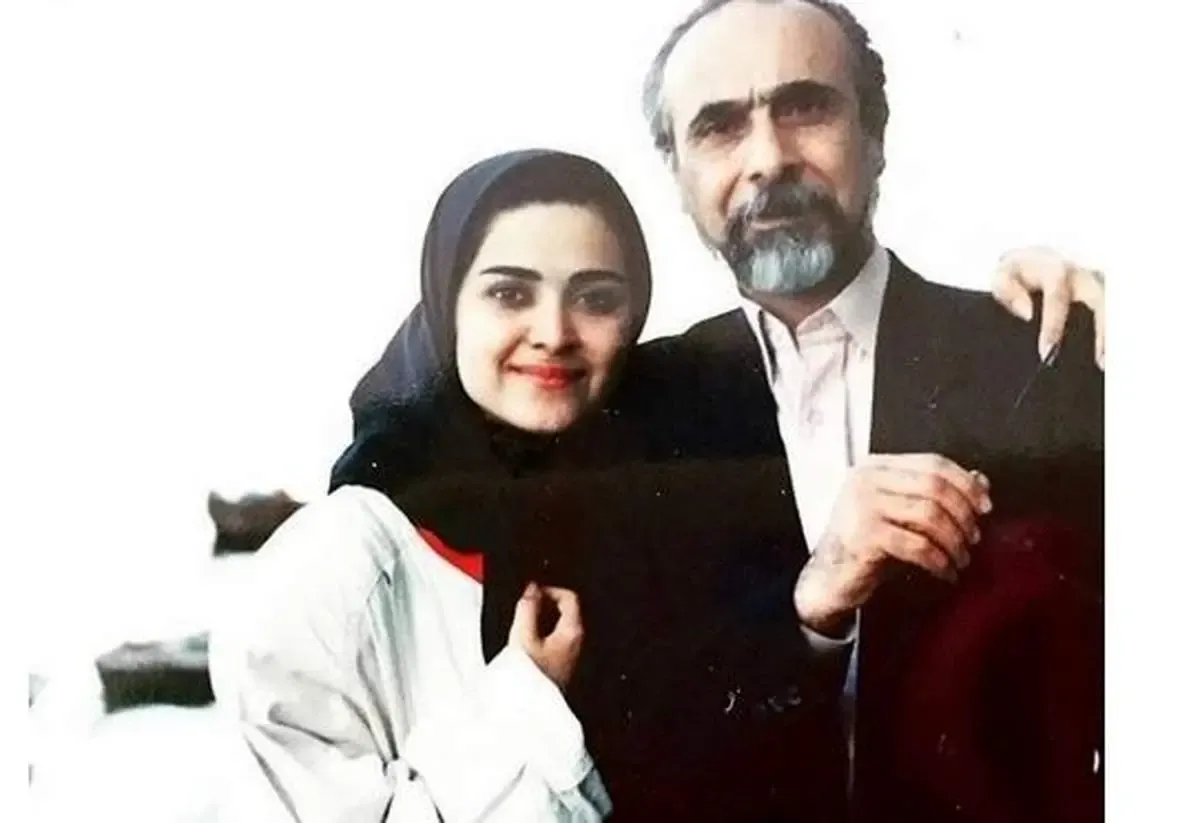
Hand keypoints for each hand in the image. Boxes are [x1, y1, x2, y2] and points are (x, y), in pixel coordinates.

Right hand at [508, 583, 583, 691]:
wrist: (531, 717)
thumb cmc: (531, 681)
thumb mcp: (522, 638)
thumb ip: (527, 609)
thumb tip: (531, 589)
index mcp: (573, 632)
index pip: (569, 597)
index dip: (548, 591)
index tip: (530, 595)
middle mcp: (577, 644)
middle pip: (565, 612)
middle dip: (543, 606)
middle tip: (523, 609)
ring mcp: (571, 657)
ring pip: (558, 628)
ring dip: (540, 622)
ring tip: (521, 628)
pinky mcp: (562, 669)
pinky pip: (553, 643)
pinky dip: (540, 638)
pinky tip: (525, 648)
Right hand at [793, 454, 992, 634]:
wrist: (830, 578)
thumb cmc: (868, 544)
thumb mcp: (903, 513)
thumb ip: (935, 493)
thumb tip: (980, 480)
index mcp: (875, 467)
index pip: (933, 463)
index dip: (965, 483)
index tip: (985, 507)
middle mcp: (865, 480)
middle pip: (934, 486)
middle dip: (963, 514)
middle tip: (974, 537)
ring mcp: (862, 506)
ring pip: (930, 515)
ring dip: (954, 541)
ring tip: (961, 558)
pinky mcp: (864, 536)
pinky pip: (918, 545)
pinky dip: (940, 561)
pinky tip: (946, 573)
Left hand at [992, 246, 1105, 368]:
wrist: (1037, 259)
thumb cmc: (1019, 273)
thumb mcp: (1003, 275)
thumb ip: (1008, 289)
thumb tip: (1027, 312)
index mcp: (1056, 271)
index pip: (1057, 297)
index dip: (1053, 325)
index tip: (1046, 352)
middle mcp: (1084, 276)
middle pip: (1100, 300)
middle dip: (1102, 330)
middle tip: (1099, 362)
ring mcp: (1100, 285)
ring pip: (1114, 307)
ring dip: (1114, 335)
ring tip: (1108, 364)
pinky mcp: (1107, 295)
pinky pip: (1115, 313)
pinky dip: (1115, 334)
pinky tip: (1111, 357)